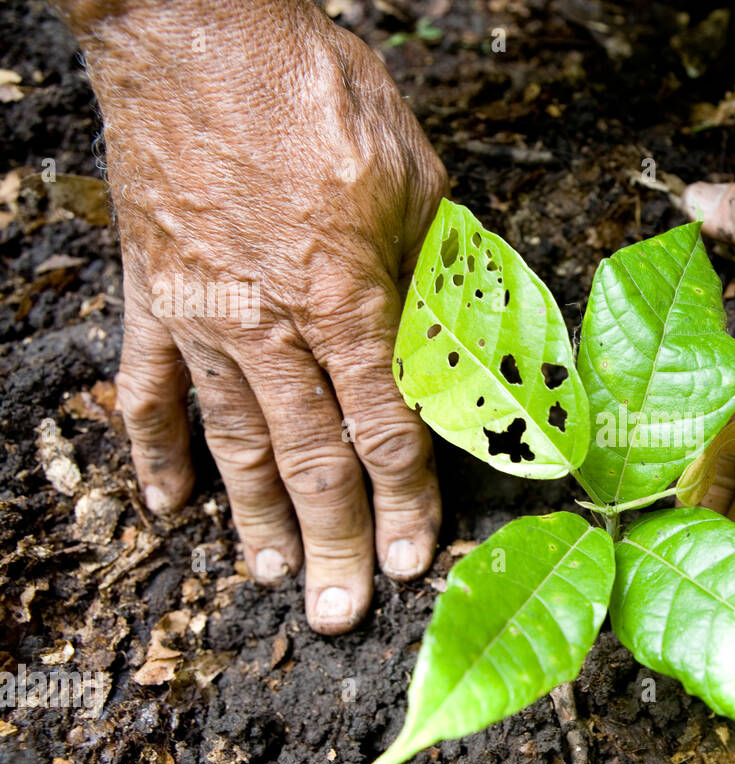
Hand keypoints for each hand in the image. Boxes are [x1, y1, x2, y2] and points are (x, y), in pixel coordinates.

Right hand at [69, 0, 446, 632]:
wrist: (196, 27)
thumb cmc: (314, 89)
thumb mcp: (412, 177)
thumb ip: (435, 274)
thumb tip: (463, 349)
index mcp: (344, 298)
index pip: (385, 428)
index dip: (403, 502)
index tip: (412, 558)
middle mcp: (269, 325)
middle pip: (309, 457)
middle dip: (334, 540)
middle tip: (342, 612)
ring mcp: (201, 317)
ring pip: (233, 441)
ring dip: (254, 517)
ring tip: (275, 575)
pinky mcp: (152, 296)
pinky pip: (149, 392)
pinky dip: (157, 452)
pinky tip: (167, 503)